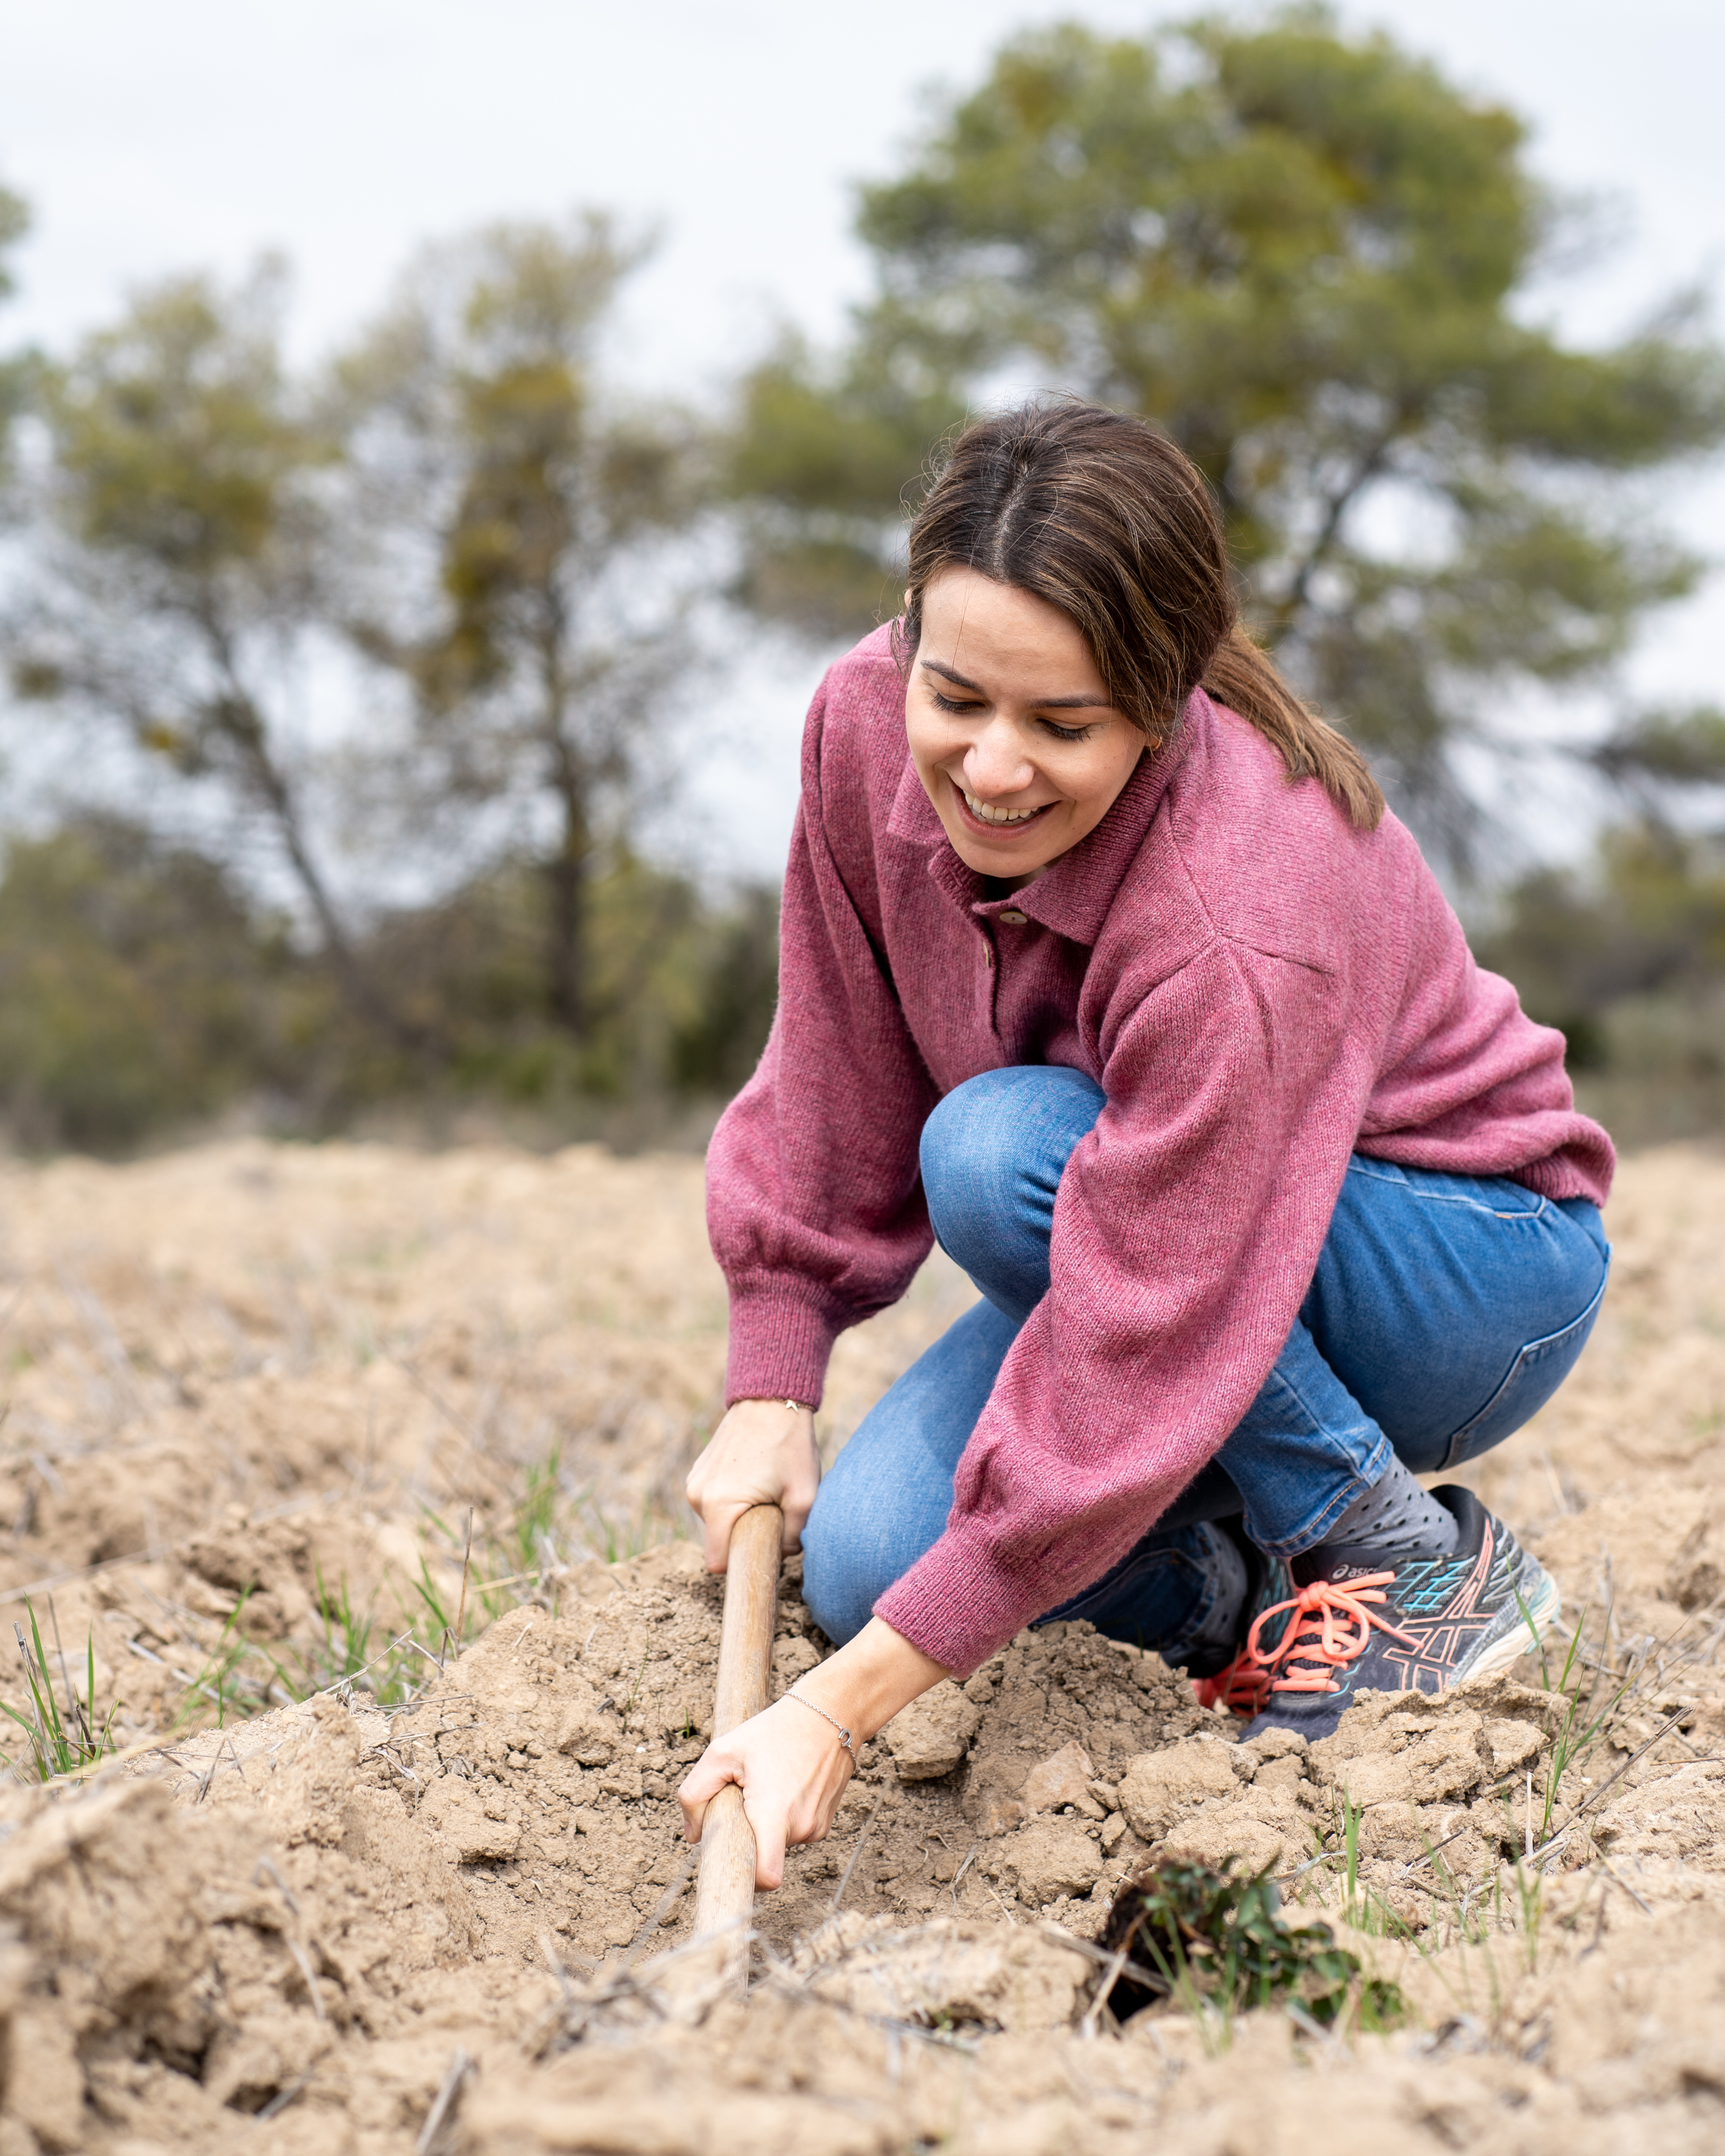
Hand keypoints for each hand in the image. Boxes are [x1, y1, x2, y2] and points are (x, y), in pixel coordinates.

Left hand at [678, 1691, 852, 1887]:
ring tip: (769, 1785)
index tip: (731, 1865)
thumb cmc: (775, 1730)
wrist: (830, 1714)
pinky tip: (786, 1786)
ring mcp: (817, 1827)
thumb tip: (693, 1835)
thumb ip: (695, 1793)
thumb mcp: (723, 1751)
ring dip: (766, 1825)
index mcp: (774, 1814)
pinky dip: (783, 1818)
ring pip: (778, 1844)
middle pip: (763, 1856)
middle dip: (748, 1836)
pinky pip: (794, 1833)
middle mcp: (800, 1827)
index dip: (745, 1880)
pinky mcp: (825, 1822)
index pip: (767, 1878)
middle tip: (745, 1797)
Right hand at [685, 1397, 818, 1570]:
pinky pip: (714, 1502)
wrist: (770, 1399)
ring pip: (717, 1522)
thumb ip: (795, 1537)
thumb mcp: (805, 1496)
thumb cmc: (789, 1445)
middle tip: (773, 1510)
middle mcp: (697, 1496)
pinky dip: (733, 1500)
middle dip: (745, 1536)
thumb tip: (783, 1554)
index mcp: (719, 1505)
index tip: (765, 1550)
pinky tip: (754, 1478)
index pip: (718, 1562)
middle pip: (719, 1541)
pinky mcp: (698, 1472)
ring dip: (740, 1516)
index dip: (743, 1562)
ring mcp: (694, 1482)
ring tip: (765, 1490)